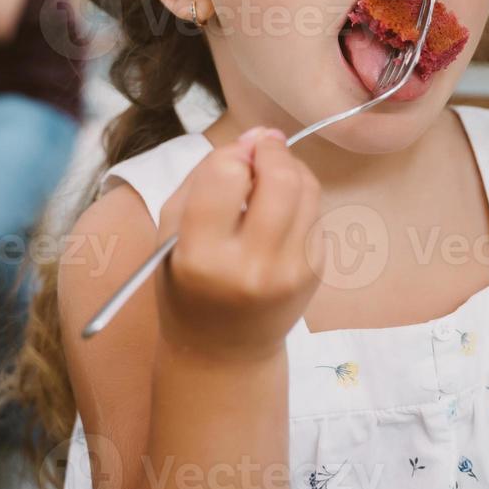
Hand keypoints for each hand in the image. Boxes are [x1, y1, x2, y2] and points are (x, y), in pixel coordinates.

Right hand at [153, 126, 323, 364]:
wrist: (223, 351)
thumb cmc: (187, 285)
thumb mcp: (172, 231)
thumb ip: (205, 177)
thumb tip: (255, 136)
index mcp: (202, 256)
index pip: (227, 176)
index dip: (233, 153)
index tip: (233, 157)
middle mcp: (251, 266)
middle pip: (280, 178)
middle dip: (272, 150)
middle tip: (261, 148)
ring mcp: (291, 271)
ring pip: (307, 189)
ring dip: (290, 168)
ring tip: (269, 176)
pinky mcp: (315, 271)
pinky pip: (316, 211)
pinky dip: (299, 199)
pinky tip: (279, 212)